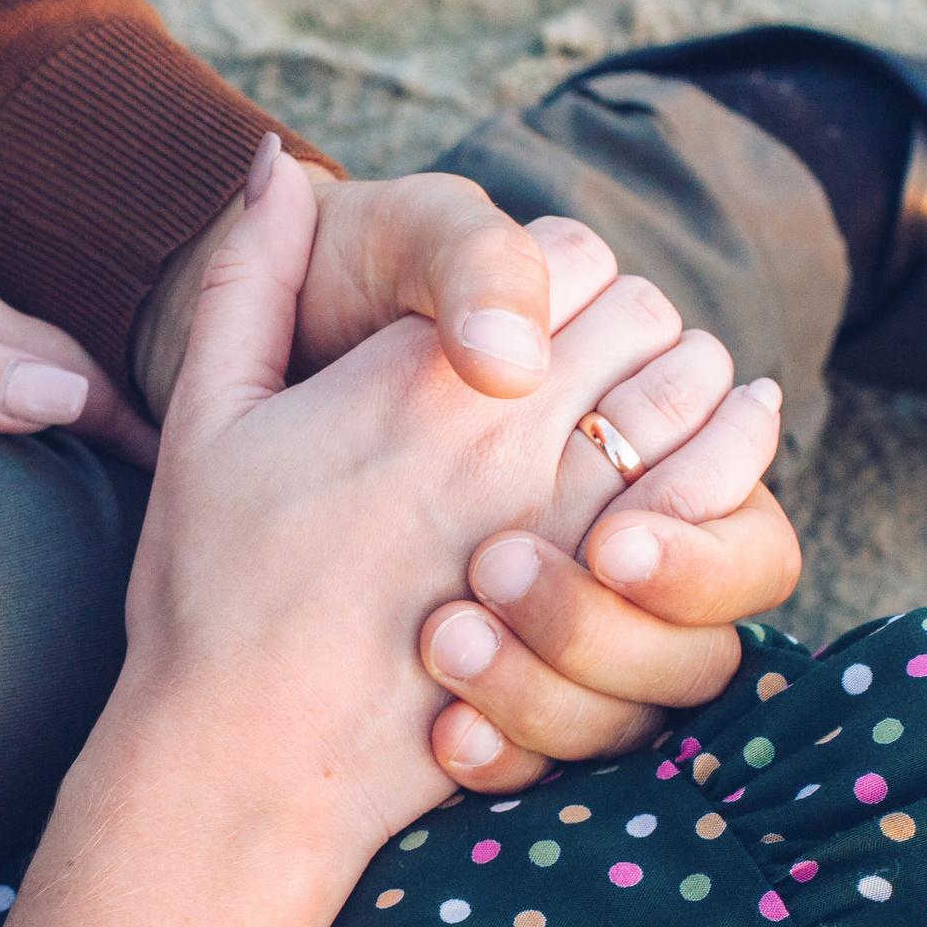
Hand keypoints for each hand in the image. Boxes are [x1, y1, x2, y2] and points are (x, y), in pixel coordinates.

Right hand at [110, 139, 757, 863]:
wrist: (241, 761)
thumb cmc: (211, 593)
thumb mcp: (204, 420)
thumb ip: (242, 280)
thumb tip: (276, 165)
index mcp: (423, 376)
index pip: (563, 255)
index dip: (555, 271)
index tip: (524, 311)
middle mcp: (513, 437)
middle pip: (648, 316)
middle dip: (628, 326)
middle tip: (588, 360)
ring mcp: (571, 528)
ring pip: (701, 402)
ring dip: (688, 398)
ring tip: (651, 414)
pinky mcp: (605, 617)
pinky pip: (721, 522)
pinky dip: (722, 491)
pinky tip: (696, 494)